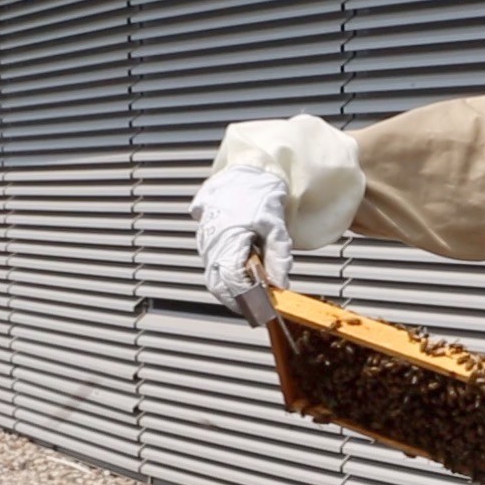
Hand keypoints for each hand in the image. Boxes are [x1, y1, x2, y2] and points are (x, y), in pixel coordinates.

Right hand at [190, 166, 293, 322]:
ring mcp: (205, 242)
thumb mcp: (276, 226)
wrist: (245, 172)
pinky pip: (213, 266)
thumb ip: (279, 258)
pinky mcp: (206, 241)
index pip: (231, 280)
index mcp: (227, 238)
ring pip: (213, 277)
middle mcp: (210, 242)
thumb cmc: (260, 195)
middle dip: (237, 301)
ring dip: (231, 290)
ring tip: (253, 297)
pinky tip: (244, 279)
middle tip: (257, 311)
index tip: (261, 311)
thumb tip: (280, 286)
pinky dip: (227, 277)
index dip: (246, 299)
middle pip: (218, 284)